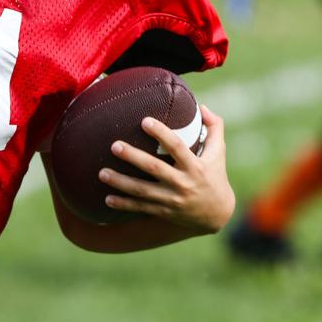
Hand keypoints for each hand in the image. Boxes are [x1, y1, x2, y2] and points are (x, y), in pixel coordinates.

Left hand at [98, 105, 233, 233]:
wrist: (217, 214)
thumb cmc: (215, 175)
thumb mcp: (219, 152)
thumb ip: (214, 128)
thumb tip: (203, 106)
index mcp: (195, 166)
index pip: (177, 146)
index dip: (161, 133)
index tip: (144, 121)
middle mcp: (183, 183)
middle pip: (155, 169)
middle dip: (133, 157)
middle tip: (114, 146)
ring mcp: (172, 199)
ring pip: (143, 191)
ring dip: (121, 182)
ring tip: (102, 173)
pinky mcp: (164, 211)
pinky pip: (141, 208)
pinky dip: (124, 204)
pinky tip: (107, 199)